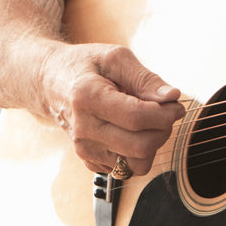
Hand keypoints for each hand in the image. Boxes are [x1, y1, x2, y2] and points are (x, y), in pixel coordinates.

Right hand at [42, 41, 183, 177]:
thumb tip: (171, 97)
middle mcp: (82, 128)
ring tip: (148, 122)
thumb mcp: (115, 58)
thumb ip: (145, 78)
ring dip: (152, 144)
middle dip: (163, 129)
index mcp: (86, 97)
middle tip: (165, 112)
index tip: (175, 104)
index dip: (165, 113)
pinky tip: (130, 131)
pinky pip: (127, 168)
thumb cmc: (85, 66)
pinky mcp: (89, 161)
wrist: (50, 82)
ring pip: (137, 164)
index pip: (137, 118)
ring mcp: (84, 148)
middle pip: (140, 146)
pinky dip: (137, 152)